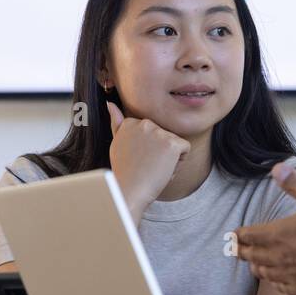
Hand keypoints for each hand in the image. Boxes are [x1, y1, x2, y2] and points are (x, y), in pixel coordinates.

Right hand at [107, 102, 190, 221]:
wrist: (129, 190)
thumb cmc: (125, 171)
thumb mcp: (117, 144)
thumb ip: (117, 123)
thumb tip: (110, 104)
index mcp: (131, 122)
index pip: (153, 132)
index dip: (149, 149)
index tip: (137, 159)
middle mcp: (144, 123)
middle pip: (165, 136)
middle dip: (160, 152)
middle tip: (144, 165)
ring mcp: (158, 133)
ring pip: (175, 143)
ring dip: (169, 159)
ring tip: (152, 168)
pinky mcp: (172, 143)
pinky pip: (186, 149)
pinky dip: (179, 163)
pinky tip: (163, 169)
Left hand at [235, 163, 295, 294]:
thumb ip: (295, 184)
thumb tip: (277, 168)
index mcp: (278, 235)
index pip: (250, 235)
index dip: (239, 234)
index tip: (232, 235)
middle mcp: (279, 258)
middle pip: (253, 255)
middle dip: (242, 251)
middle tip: (235, 250)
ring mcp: (291, 276)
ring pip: (265, 273)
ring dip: (256, 267)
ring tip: (253, 265)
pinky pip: (282, 287)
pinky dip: (275, 282)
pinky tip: (277, 282)